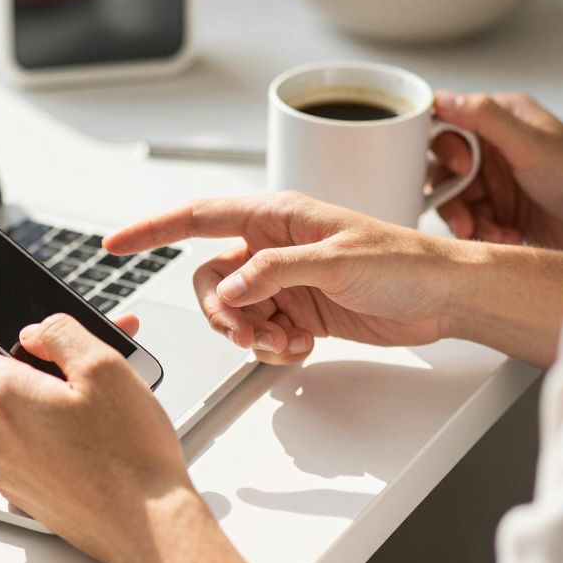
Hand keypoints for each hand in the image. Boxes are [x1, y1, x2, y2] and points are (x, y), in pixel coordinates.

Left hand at [0, 310, 243, 562]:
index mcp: (3, 396)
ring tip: (90, 389)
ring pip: (7, 409)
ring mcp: (5, 466)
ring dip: (37, 390)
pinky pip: (21, 441)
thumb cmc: (131, 456)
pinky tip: (85, 426)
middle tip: (64, 348)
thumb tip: (36, 330)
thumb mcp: (104, 367)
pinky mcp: (22, 489)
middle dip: (20, 354)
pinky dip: (43, 423)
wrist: (147, 528)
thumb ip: (60, 333)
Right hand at [106, 193, 462, 364]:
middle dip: (220, 311)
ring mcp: (285, 280)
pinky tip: (300, 346)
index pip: (199, 216)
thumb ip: (274, 272)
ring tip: (283, 342)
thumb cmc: (405, 262)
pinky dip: (272, 346)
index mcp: (278, 215)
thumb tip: (229, 289)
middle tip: (245, 332)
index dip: (152, 229)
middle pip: (211, 278)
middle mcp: (274, 245)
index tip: (116, 244)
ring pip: (233, 310)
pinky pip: (261, 331)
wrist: (445, 297)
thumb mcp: (335, 261)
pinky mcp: (299, 311)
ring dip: (249, 333)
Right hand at [432, 91, 562, 255]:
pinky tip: (507, 236)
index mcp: (501, 118)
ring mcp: (496, 180)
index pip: (447, 121)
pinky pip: (469, 219)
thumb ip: (484, 118)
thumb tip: (441, 97)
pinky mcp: (499, 209)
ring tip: (487, 232)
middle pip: (442, 165)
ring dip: (465, 218)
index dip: (443, 146)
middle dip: (451, 195)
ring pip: (452, 197)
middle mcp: (494, 146)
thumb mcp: (531, 146)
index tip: (459, 168)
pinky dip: (481, 231)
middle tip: (466, 216)